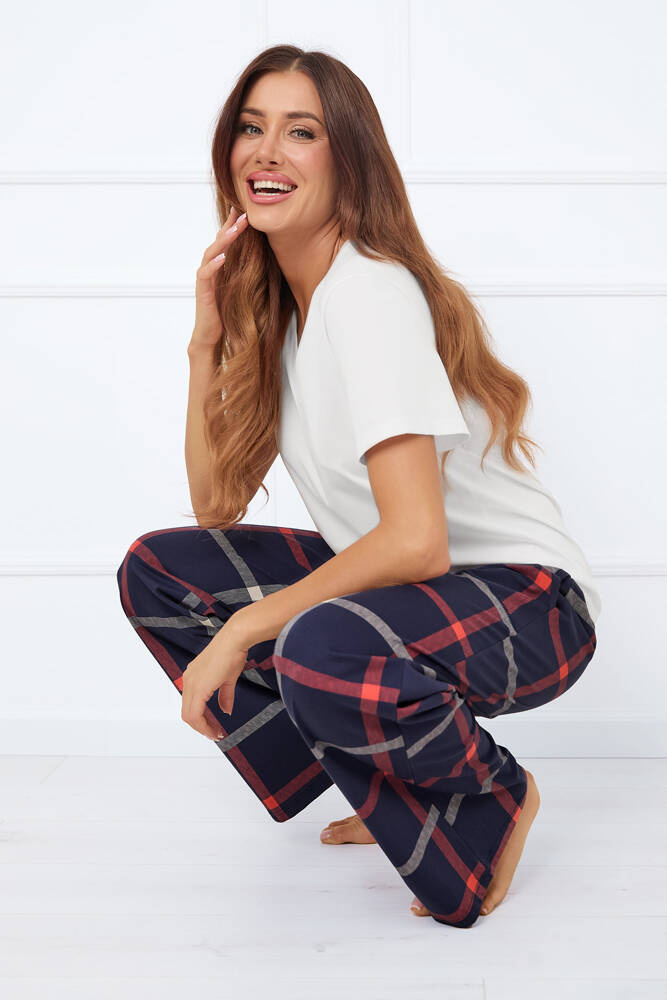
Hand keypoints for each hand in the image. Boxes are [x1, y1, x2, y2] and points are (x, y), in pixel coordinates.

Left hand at [181, 623, 249, 740]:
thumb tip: (226, 710)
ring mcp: (191, 683)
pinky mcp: (198, 685)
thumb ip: (225, 696)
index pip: (190, 706)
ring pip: (189, 715)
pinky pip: (195, 712)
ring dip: (202, 727)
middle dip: (201, 727)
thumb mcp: (227, 679)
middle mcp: (189, 680)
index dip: (201, 721)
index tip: (212, 729)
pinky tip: (214, 728)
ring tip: (215, 734)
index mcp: (193, 677)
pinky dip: (203, 723)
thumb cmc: (232, 652)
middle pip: (187, 714)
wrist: (234, 640)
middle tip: (214, 734)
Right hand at [191, 205, 249, 349]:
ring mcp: (204, 279)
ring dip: (223, 241)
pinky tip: (224, 257)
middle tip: (244, 214)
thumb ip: (245, 273)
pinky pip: (206, 274)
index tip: (244, 210)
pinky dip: (214, 265)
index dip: (232, 225)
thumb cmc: (226, 312)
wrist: (211, 335)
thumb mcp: (240, 288)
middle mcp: (209, 269)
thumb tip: (264, 262)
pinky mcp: (202, 292)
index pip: (224, 241)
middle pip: (217, 242)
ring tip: (235, 231)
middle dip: (230, 227)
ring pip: (210, 254)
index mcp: (218, 267)